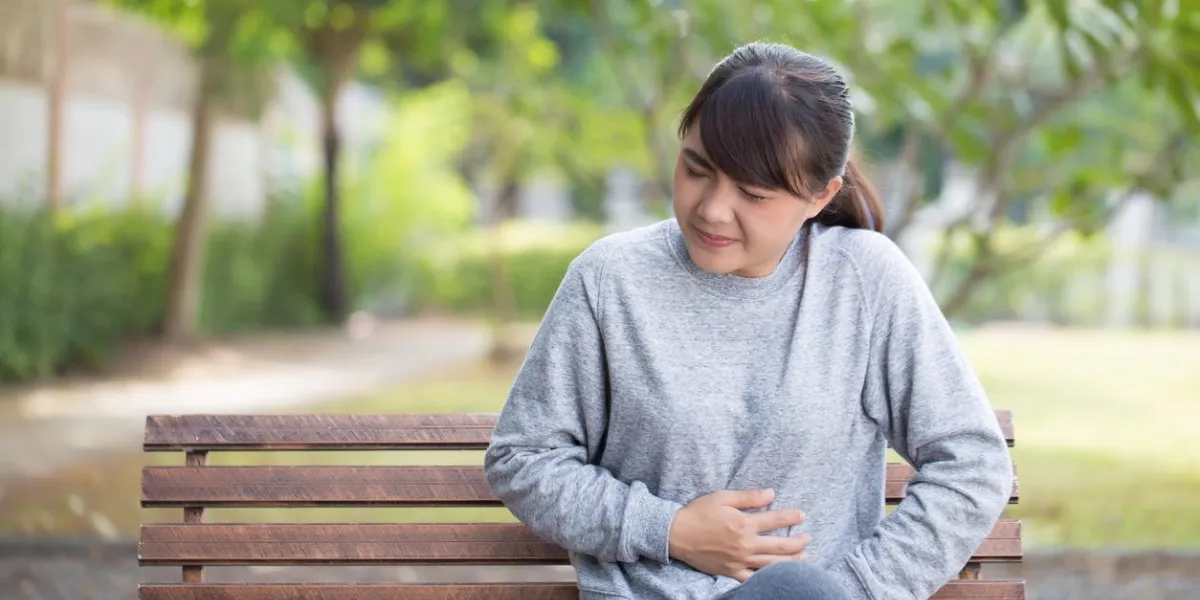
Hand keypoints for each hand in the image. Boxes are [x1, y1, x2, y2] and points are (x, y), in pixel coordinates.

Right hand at [667, 488, 809, 581]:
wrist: (676, 534)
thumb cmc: (698, 512)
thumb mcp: (722, 497)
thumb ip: (748, 497)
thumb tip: (771, 494)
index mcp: (744, 524)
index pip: (775, 520)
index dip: (791, 517)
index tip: (803, 516)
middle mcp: (745, 544)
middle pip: (779, 545)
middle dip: (797, 542)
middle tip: (808, 538)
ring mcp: (739, 560)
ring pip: (771, 563)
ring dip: (791, 561)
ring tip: (804, 558)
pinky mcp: (731, 571)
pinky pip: (753, 578)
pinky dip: (767, 577)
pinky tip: (777, 575)